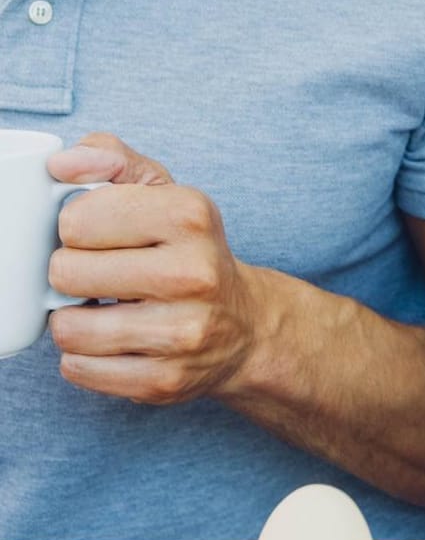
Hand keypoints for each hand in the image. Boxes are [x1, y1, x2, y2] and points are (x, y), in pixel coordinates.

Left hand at [44, 133, 269, 405]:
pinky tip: (114, 341)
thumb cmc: (190, 252)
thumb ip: (110, 159)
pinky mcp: (165, 380)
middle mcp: (194, 273)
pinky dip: (85, 357)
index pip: (76, 219)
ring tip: (105, 309)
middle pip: (65, 273)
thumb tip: (62, 165)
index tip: (104, 236)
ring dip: (74, 319)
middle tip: (105, 275)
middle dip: (72, 274)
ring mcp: (182, 332)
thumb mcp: (164, 192)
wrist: (246, 327)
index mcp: (190, 215)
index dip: (77, 227)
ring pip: (67, 328)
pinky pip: (79, 369)